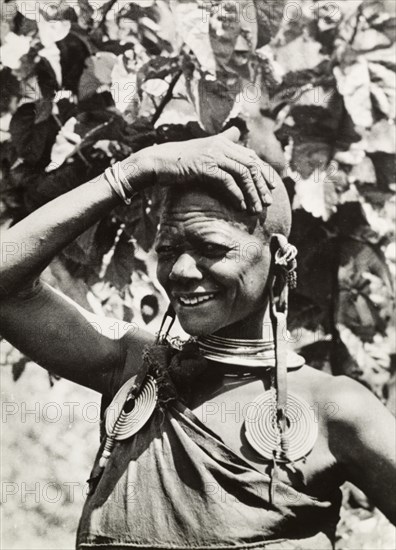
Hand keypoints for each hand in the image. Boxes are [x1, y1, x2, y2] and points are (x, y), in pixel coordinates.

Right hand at [120, 128, 280, 212]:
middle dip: (262, 185)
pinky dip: (236, 194)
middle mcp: (221, 145)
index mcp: (223, 142)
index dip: (265, 172)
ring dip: (252, 193)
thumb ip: (221, 147)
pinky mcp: (204, 166)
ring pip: (242, 173)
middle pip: (251, 164)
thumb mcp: (203, 153)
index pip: (252, 156)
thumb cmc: (180, 162)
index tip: (273, 188)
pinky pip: (227, 180)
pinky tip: (240, 206)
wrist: (158, 163)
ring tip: (256, 209)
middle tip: (268, 202)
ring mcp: (212, 154)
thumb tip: (236, 135)